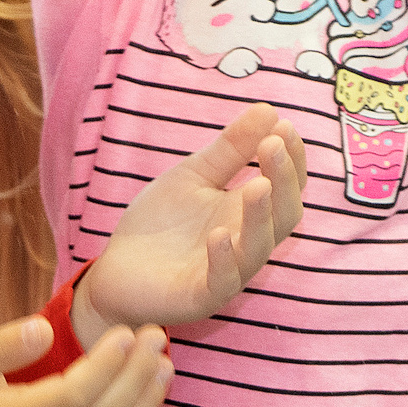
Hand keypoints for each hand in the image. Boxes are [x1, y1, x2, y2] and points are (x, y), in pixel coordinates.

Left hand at [77, 105, 307, 342]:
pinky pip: (223, 281)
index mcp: (249, 212)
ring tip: (258, 185)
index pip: (287, 185)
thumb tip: (269, 109)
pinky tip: (218, 235)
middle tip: (275, 146)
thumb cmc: (160, 224)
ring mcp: (229, 272)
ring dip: (260, 217)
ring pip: (258, 248)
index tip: (284, 126)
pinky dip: (223, 259)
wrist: (116, 269)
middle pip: (285, 215)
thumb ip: (230, 149)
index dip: (291, 158)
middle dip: (284, 181)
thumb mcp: (193, 176)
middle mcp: (248, 242)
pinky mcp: (202, 296)